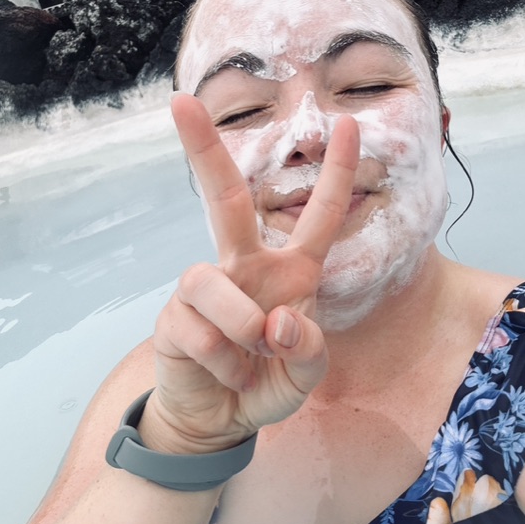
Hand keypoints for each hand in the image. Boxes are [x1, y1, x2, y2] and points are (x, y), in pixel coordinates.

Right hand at [143, 93, 359, 453]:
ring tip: (250, 360)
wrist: (220, 421)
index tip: (350, 125)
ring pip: (211, 281)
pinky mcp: (174, 318)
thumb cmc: (267, 383)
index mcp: (291, 272)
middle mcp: (246, 267)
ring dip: (240, 327)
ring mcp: (205, 289)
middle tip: (181, 102)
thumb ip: (308, 349)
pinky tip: (228, 377)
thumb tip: (275, 320)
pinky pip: (200, 332)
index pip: (320, 216)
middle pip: (224, 199)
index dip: (339, 172)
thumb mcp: (305, 374)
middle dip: (205, 149)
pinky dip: (224, 364)